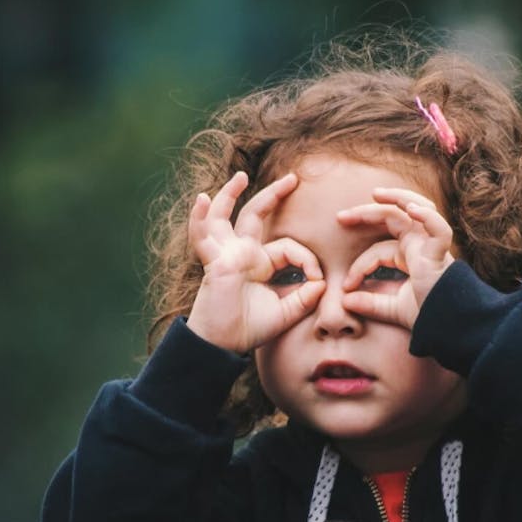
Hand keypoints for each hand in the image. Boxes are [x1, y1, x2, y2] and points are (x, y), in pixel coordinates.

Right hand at [185, 171, 325, 353]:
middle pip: (256, 215)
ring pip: (224, 217)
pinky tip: (202, 200)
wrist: (223, 345)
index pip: (288, 247)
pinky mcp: (214, 262)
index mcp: (260, 264)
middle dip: (274, 196)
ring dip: (229, 195)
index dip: (307, 260)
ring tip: (240, 176)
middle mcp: (242, 254)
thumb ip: (305, 298)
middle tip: (293, 178)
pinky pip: (203, 237)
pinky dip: (199, 218)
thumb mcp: (285, 313)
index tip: (319, 280)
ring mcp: (225, 255)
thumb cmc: (249, 329)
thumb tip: (321, 283)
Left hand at [336, 187, 455, 328]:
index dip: (359, 266)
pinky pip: (438, 228)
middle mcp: (420, 245)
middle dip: (366, 213)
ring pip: (417, 209)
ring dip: (397, 198)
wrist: (449, 326)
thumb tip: (344, 301)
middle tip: (340, 217)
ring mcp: (431, 245)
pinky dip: (427, 216)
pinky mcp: (440, 253)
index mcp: (410, 255)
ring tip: (376, 194)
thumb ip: (370, 304)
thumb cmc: (428, 315)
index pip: (378, 250)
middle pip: (393, 218)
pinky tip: (410, 209)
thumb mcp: (393, 309)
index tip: (346, 286)